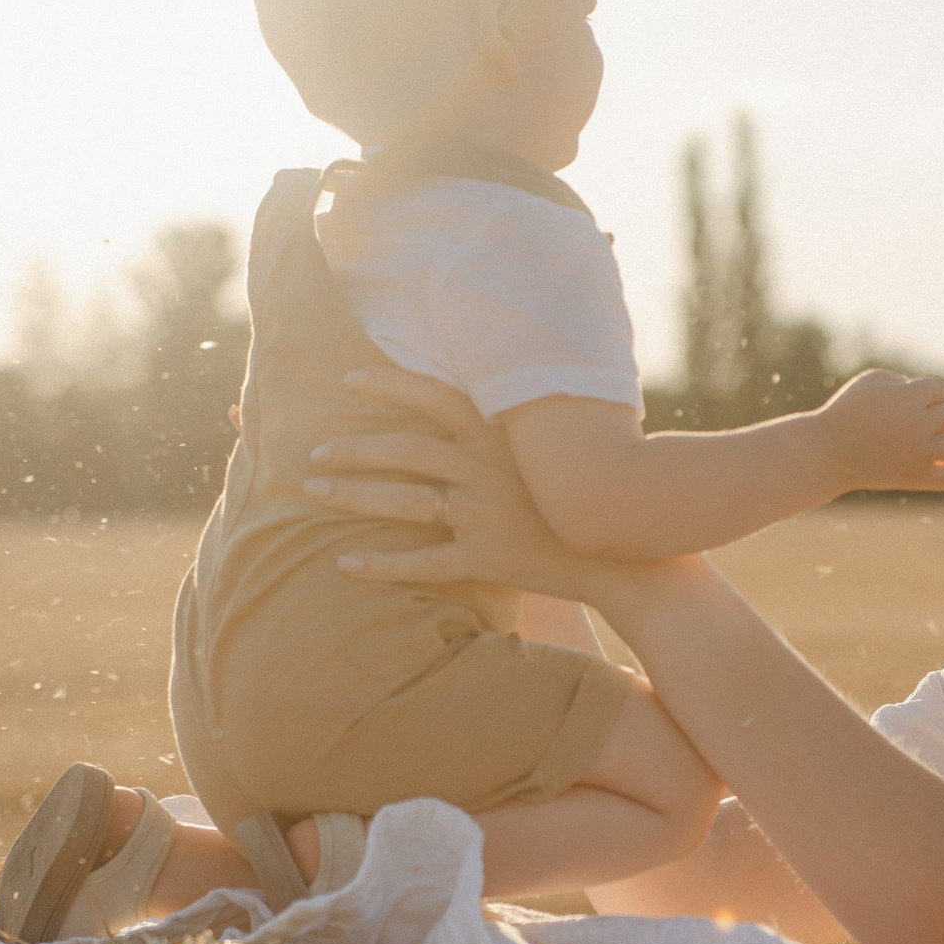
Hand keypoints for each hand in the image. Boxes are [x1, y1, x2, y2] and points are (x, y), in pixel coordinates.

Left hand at [301, 366, 618, 600]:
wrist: (630, 552)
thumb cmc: (594, 489)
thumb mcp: (558, 439)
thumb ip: (521, 415)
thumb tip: (498, 382)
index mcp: (503, 432)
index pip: (433, 394)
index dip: (387, 384)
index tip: (348, 378)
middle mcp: (486, 467)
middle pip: (402, 450)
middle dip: (352, 448)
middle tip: (312, 452)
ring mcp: (484, 514)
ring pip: (401, 501)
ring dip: (351, 495)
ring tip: (313, 492)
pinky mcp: (487, 559)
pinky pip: (421, 563)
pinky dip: (380, 565)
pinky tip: (344, 564)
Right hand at [815, 370, 943, 493]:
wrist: (828, 451)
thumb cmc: (849, 411)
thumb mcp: (873, 381)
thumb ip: (906, 381)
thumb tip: (930, 398)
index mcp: (908, 398)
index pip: (941, 389)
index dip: (928, 392)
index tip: (908, 400)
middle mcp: (918, 425)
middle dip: (937, 413)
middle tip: (915, 420)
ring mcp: (919, 454)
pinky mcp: (915, 478)